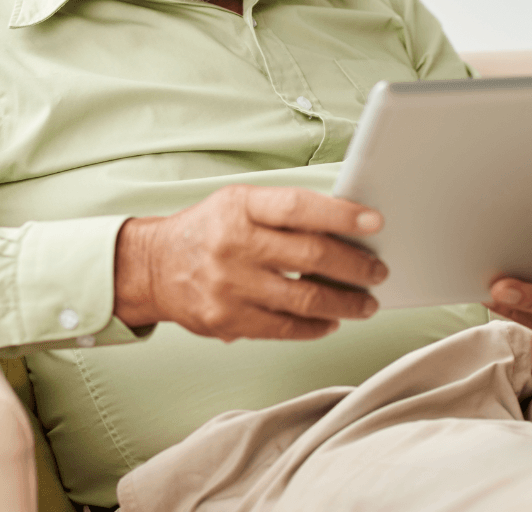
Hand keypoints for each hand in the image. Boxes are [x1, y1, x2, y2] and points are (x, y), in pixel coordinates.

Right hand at [113, 185, 388, 340]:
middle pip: (311, 256)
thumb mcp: (238, 204)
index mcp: (239, 207)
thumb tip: (347, 228)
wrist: (154, 266)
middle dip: (356, 267)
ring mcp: (229, 286)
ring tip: (365, 302)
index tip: (374, 222)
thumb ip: (285, 213)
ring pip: (305, 299)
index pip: (298, 208)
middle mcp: (233, 244)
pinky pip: (285, 328)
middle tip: (377, 271)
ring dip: (346, 303)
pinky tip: (331, 320)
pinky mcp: (227, 320)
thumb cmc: (207, 231)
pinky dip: (316, 326)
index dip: (341, 215)